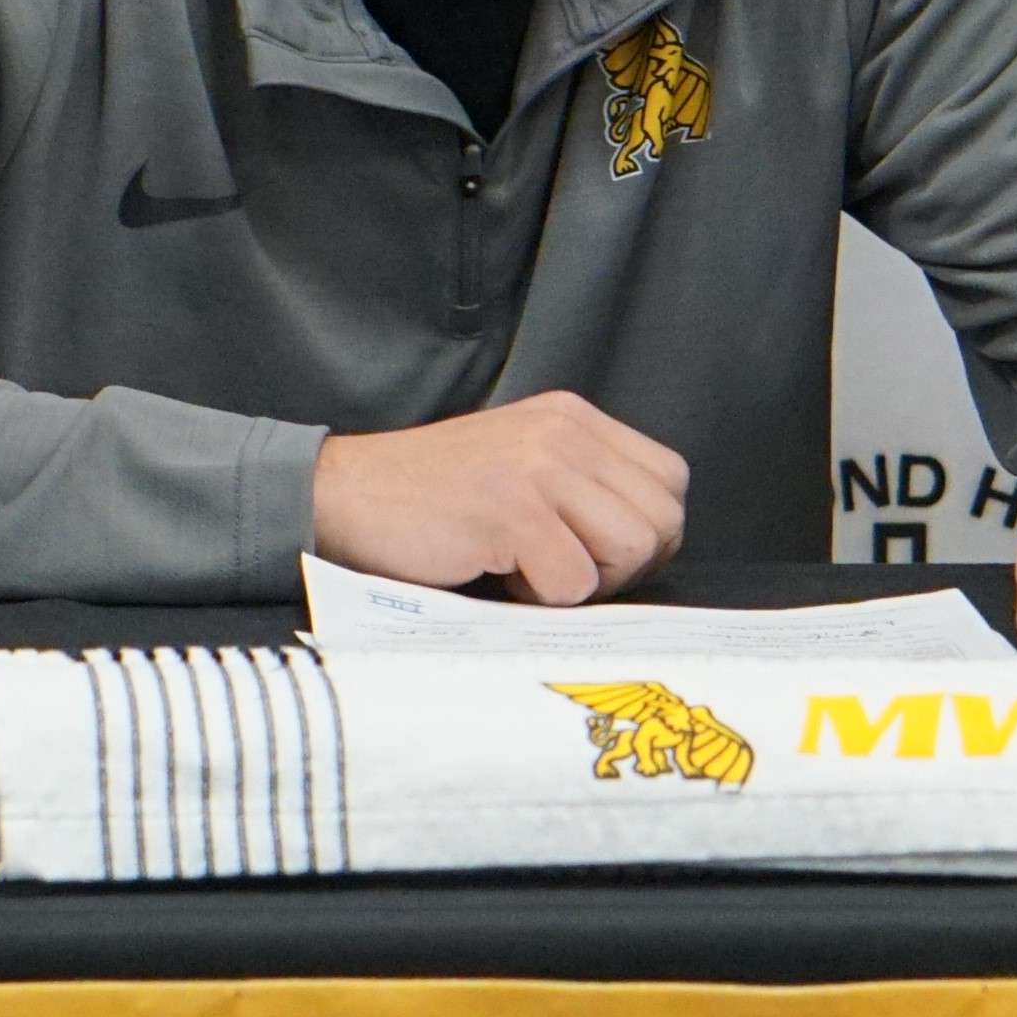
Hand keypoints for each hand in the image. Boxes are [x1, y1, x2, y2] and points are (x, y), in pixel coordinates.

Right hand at [309, 394, 689, 608]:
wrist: (347, 495)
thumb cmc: (433, 497)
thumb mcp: (522, 461)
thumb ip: (583, 482)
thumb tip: (649, 544)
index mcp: (573, 417)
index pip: (670, 478)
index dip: (647, 530)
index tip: (596, 551)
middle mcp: (565, 432)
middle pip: (663, 520)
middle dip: (623, 566)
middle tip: (561, 567)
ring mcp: (541, 468)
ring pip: (632, 551)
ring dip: (584, 581)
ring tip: (528, 566)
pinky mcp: (514, 512)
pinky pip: (575, 584)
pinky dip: (541, 599)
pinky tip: (499, 574)